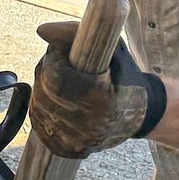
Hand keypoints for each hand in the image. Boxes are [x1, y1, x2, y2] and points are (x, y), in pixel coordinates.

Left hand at [29, 20, 165, 157]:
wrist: (140, 114)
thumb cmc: (126, 78)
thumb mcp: (113, 49)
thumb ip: (77, 34)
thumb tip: (41, 30)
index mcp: (102, 101)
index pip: (55, 76)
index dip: (55, 59)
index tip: (65, 54)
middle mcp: (89, 126)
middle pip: (44, 90)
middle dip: (48, 72)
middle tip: (64, 66)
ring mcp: (77, 141)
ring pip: (38, 105)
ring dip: (45, 89)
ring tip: (66, 83)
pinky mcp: (67, 149)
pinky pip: (40, 121)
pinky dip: (44, 106)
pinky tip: (60, 100)